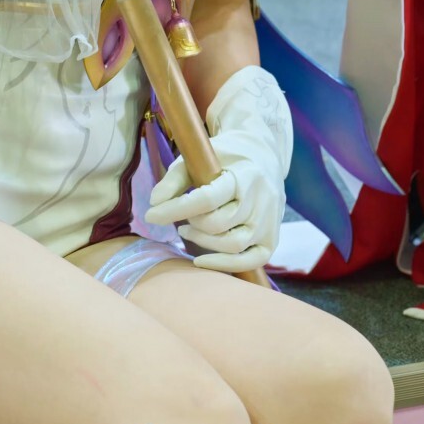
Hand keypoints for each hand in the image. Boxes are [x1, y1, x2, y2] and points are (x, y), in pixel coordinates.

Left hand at [145, 141, 284, 272]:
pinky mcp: (272, 240)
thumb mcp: (199, 157)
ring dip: (202, 242)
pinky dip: (225, 265)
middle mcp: (262, 200)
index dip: (176, 209)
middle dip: (192, 223)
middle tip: (181, 218)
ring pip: (233, 245)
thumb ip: (175, 180)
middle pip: (219, 224)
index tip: (151, 215)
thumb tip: (154, 203)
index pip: (208, 198)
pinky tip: (201, 260)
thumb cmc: (226, 159)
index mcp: (244, 175)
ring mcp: (270, 222)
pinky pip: (251, 261)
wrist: (264, 158)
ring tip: (187, 230)